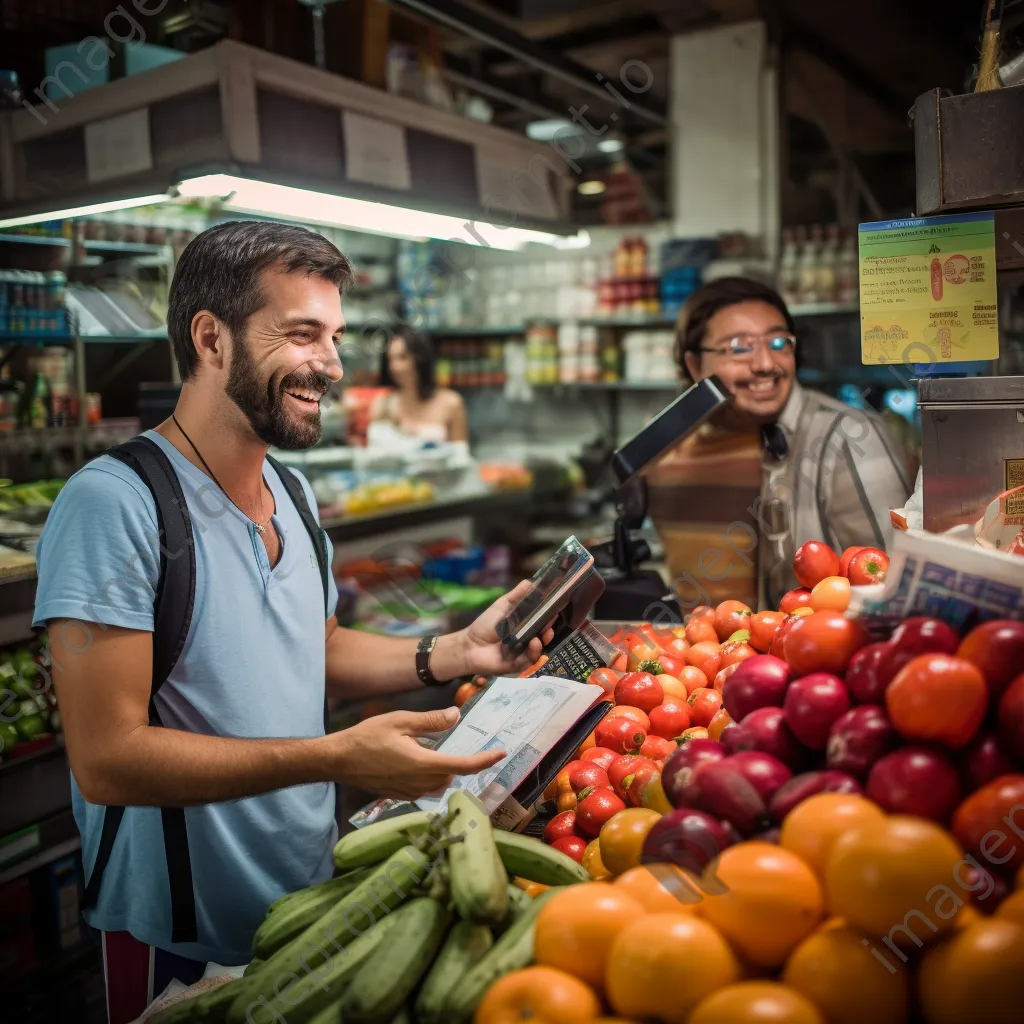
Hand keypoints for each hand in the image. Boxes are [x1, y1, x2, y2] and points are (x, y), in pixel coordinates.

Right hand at [326, 707, 504, 800]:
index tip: (501, 754)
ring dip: (444, 770)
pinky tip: (417, 760)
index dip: (485, 761)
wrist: (338, 760)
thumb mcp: (400, 721)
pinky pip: (424, 788)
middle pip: (453, 775)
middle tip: (462, 744)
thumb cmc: (366, 738)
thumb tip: (456, 716)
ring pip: (440, 784)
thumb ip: (431, 721)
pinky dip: (429, 776)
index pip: (463, 766)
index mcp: (423, 764)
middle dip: (461, 762)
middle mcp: (419, 783)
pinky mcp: (400, 796)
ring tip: (436, 751)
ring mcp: (409, 793)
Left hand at [449, 579, 555, 678]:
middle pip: (543, 636)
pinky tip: (534, 643)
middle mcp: (526, 640)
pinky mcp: (517, 665)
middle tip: (550, 623)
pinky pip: (529, 660)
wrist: (470, 643)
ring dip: (544, 641)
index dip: (548, 616)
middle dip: (549, 630)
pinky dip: (533, 652)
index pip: (541, 622)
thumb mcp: (502, 606)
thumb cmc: (486, 624)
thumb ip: (517, 596)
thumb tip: (531, 581)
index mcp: (525, 626)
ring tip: (543, 634)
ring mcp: (522, 653)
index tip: (554, 609)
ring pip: (539, 649)